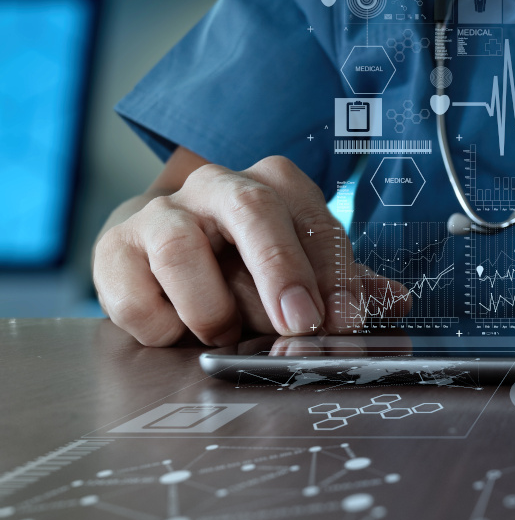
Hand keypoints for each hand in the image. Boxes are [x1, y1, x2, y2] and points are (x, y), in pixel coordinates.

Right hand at [94, 156, 407, 345]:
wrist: (154, 251)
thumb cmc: (242, 262)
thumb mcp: (300, 267)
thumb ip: (346, 285)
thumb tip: (396, 302)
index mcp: (273, 185)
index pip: (314, 221)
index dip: (335, 274)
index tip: (349, 319)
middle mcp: (216, 186)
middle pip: (253, 210)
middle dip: (280, 269)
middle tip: (299, 323)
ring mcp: (160, 214)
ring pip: (183, 251)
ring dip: (214, 308)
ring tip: (226, 334)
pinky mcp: (114, 251)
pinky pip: (137, 295)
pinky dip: (164, 326)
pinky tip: (178, 332)